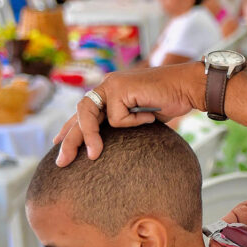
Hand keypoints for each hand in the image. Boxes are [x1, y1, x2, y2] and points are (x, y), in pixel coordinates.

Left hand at [54, 62, 203, 164]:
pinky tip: (149, 115)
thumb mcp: (141, 117)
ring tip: (94, 156)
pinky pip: (117, 118)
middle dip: (69, 140)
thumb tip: (107, 146)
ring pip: (89, 116)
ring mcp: (112, 85)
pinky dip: (134, 122)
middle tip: (61, 162)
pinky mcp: (119, 87)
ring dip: (91, 137)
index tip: (58, 144)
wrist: (188, 88)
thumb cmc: (170, 102)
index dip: (70, 128)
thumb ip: (123, 123)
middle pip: (80, 114)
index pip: (84, 112)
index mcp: (110, 93)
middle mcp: (108, 87)